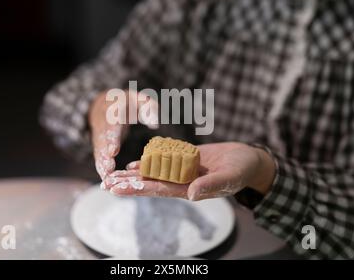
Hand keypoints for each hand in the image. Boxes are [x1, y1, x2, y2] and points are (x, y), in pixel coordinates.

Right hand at [89, 89, 158, 179]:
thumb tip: (155, 124)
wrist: (104, 103)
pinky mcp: (100, 144)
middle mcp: (104, 124)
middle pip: (102, 141)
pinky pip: (100, 156)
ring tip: (105, 178)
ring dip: (101, 165)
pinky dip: (101, 167)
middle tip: (107, 169)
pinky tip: (105, 179)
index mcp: (113, 110)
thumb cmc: (127, 102)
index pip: (112, 125)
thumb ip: (147, 108)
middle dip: (104, 155)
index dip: (112, 138)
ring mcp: (100, 134)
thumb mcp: (139, 99)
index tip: (113, 151)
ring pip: (99, 150)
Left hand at [101, 142, 275, 199]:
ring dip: (134, 174)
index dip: (138, 189)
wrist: (248, 160)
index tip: (117, 189)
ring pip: (154, 173)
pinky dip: (149, 161)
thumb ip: (211, 186)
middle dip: (129, 184)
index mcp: (190, 189)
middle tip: (106, 183)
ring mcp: (183, 171)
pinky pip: (164, 161)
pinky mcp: (185, 159)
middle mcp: (182, 182)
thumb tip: (191, 194)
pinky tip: (134, 163)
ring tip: (113, 174)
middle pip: (151, 183)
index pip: (159, 190)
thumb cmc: (242, 171)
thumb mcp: (229, 177)